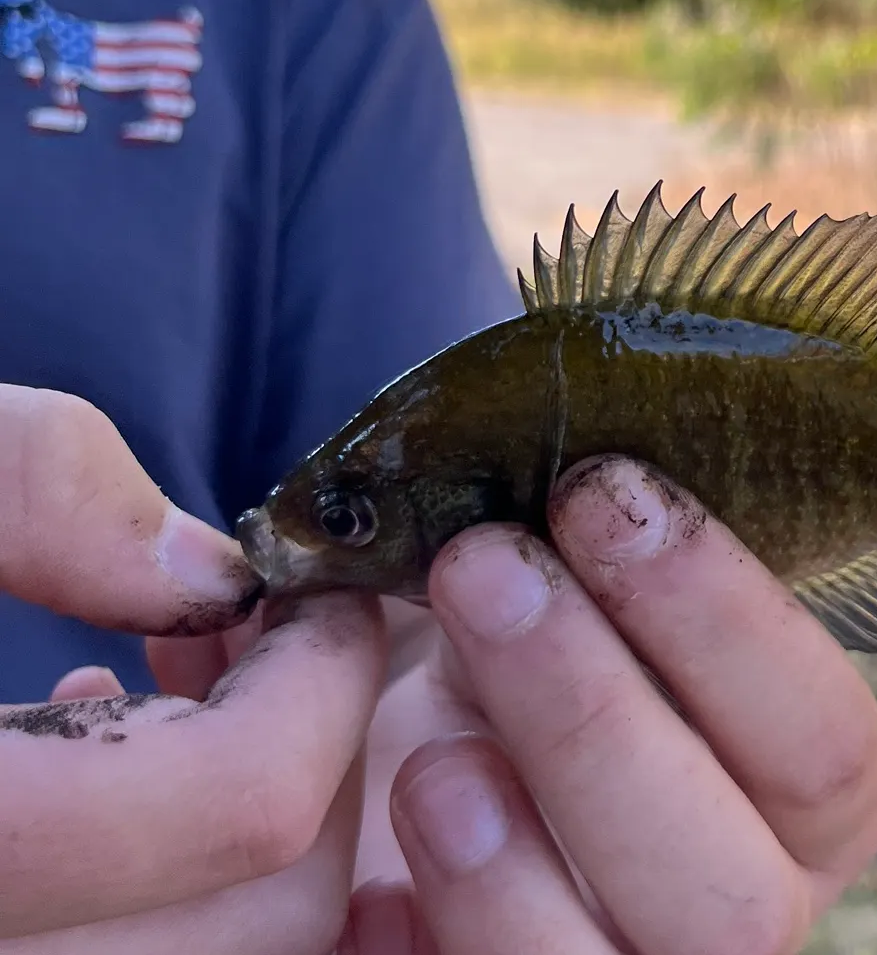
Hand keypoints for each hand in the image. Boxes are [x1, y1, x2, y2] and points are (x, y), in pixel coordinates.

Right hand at [0, 384, 387, 948]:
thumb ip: (38, 493)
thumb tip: (201, 574)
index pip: (253, 799)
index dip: (321, 673)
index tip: (302, 590)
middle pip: (277, 911)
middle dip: (312, 753)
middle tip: (261, 640)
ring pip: (233, 953)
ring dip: (251, 816)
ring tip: (178, 682)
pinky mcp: (16, 943)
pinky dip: (176, 881)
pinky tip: (95, 741)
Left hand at [340, 456, 876, 953]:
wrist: (415, 779)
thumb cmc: (520, 657)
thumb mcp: (566, 595)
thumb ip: (581, 554)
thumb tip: (528, 465)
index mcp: (799, 803)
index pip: (829, 749)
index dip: (728, 621)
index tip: (600, 491)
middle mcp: (740, 915)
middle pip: (736, 898)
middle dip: (599, 718)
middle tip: (480, 567)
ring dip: (505, 859)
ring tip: (422, 749)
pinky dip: (427, 940)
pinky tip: (368, 880)